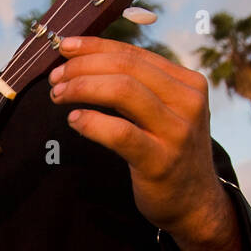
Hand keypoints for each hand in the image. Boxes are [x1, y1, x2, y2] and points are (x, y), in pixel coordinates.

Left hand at [49, 36, 227, 242]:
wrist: (195, 204)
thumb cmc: (169, 152)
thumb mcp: (166, 112)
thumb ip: (139, 87)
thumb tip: (86, 60)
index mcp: (188, 83)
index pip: (134, 54)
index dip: (95, 47)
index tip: (65, 47)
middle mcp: (188, 102)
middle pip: (126, 68)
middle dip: (83, 67)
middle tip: (55, 77)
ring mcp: (177, 132)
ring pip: (123, 91)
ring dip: (82, 88)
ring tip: (58, 95)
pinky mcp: (161, 161)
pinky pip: (120, 132)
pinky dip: (92, 122)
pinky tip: (74, 120)